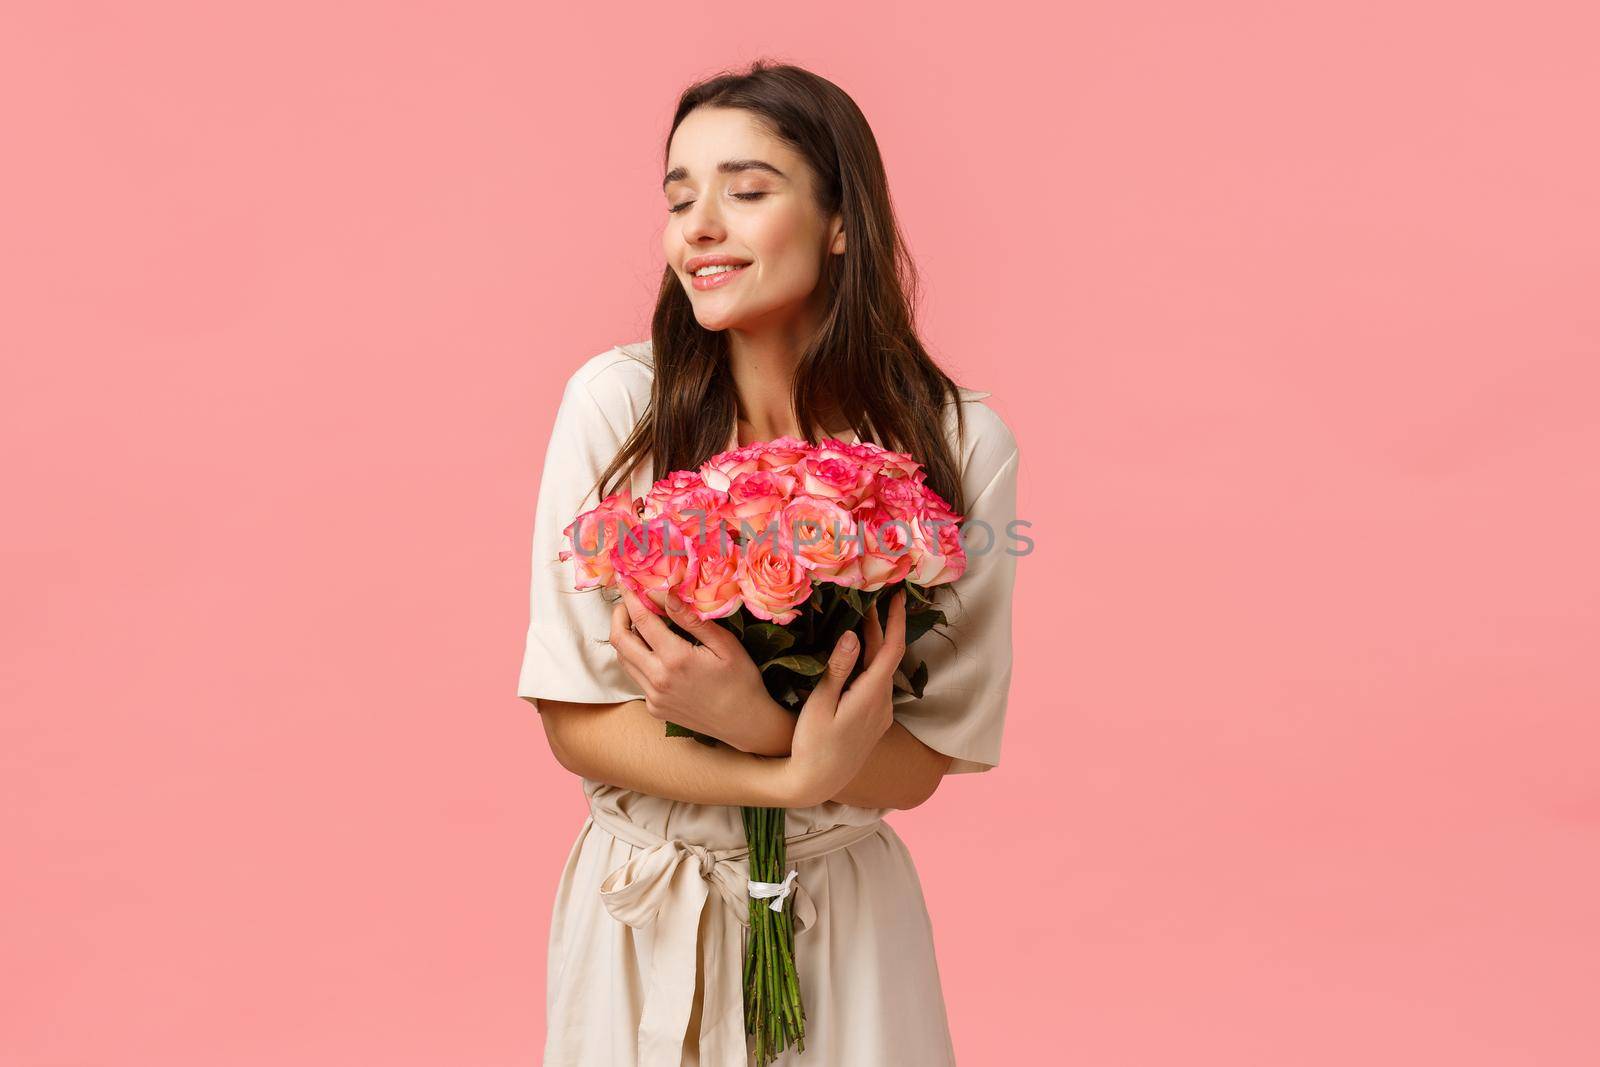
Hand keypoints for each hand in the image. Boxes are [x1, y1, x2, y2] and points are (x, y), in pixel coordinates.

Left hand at [608, 582, 779, 749]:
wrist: (744, 722)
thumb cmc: (741, 680)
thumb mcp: (725, 644)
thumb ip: (693, 621)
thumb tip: (668, 596)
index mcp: (676, 659)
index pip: (642, 620)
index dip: (631, 599)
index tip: (627, 584)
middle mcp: (658, 679)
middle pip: (620, 641)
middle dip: (619, 616)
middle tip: (627, 602)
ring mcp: (653, 696)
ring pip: (624, 660)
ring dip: (625, 638)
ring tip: (637, 623)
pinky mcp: (654, 708)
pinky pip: (637, 678)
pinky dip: (638, 659)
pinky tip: (654, 652)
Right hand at [783, 588, 906, 807]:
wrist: (818, 782)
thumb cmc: (812, 744)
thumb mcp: (820, 704)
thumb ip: (838, 669)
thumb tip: (852, 635)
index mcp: (871, 695)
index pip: (892, 650)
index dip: (896, 620)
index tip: (896, 596)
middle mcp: (883, 704)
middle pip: (888, 657)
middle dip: (882, 627)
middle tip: (871, 599)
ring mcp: (881, 714)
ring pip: (883, 670)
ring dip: (876, 644)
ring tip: (863, 619)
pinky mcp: (875, 721)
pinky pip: (878, 684)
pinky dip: (871, 663)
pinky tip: (858, 655)